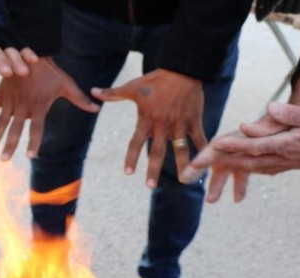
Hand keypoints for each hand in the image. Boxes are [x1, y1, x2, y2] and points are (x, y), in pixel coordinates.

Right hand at [0, 57, 99, 159]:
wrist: (30, 50)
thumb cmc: (51, 71)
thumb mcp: (66, 84)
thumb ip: (79, 99)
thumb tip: (96, 109)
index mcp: (39, 105)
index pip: (37, 129)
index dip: (34, 142)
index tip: (31, 156)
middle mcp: (23, 105)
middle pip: (16, 129)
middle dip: (9, 145)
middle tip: (4, 160)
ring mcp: (10, 100)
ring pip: (1, 122)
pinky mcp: (1, 93)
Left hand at [91, 69, 205, 187]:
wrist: (182, 69)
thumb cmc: (156, 80)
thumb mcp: (133, 87)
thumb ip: (113, 94)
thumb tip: (93, 91)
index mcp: (147, 120)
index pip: (135, 143)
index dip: (131, 157)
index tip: (128, 172)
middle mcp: (163, 126)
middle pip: (156, 152)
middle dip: (153, 170)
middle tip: (150, 186)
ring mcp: (179, 125)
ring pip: (181, 150)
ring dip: (182, 166)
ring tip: (184, 180)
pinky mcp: (194, 121)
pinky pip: (200, 139)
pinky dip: (204, 151)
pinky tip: (206, 165)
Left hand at [182, 103, 299, 201]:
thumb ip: (292, 114)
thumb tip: (270, 109)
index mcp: (287, 146)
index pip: (253, 146)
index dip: (233, 146)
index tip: (214, 146)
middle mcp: (281, 158)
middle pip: (244, 162)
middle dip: (219, 164)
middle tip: (196, 169)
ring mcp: (283, 164)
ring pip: (249, 167)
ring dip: (228, 170)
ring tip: (209, 171)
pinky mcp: (285, 164)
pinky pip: (259, 168)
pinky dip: (244, 170)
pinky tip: (234, 169)